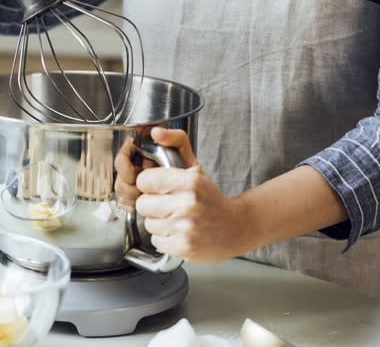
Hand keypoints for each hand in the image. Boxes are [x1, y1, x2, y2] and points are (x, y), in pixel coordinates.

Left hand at [117, 128, 244, 263]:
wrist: (236, 227)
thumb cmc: (211, 198)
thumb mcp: (195, 168)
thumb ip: (176, 143)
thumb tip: (155, 131)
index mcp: (189, 180)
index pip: (144, 180)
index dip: (149, 185)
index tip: (159, 189)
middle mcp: (188, 203)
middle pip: (142, 204)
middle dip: (152, 206)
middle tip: (169, 206)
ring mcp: (186, 226)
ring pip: (149, 224)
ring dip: (160, 224)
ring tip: (177, 221)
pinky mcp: (184, 247)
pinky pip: (156, 242)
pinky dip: (166, 240)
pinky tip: (180, 233)